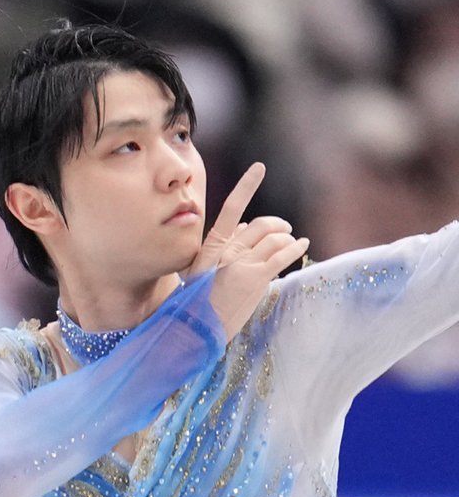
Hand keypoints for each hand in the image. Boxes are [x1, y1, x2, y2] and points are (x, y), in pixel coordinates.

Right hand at [187, 162, 308, 341]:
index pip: (231, 208)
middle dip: (277, 225)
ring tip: (293, 242)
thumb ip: (220, 247)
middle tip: (285, 229)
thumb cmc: (195, 302)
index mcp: (211, 246)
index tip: (259, 168)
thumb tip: (240, 228)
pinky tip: (302, 245)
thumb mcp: (199, 271)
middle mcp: (226, 250)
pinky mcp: (254, 278)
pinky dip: (295, 248)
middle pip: (260, 225)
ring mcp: (240, 263)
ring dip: (287, 238)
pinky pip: (281, 256)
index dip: (246, 185)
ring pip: (274, 239)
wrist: (193, 328)